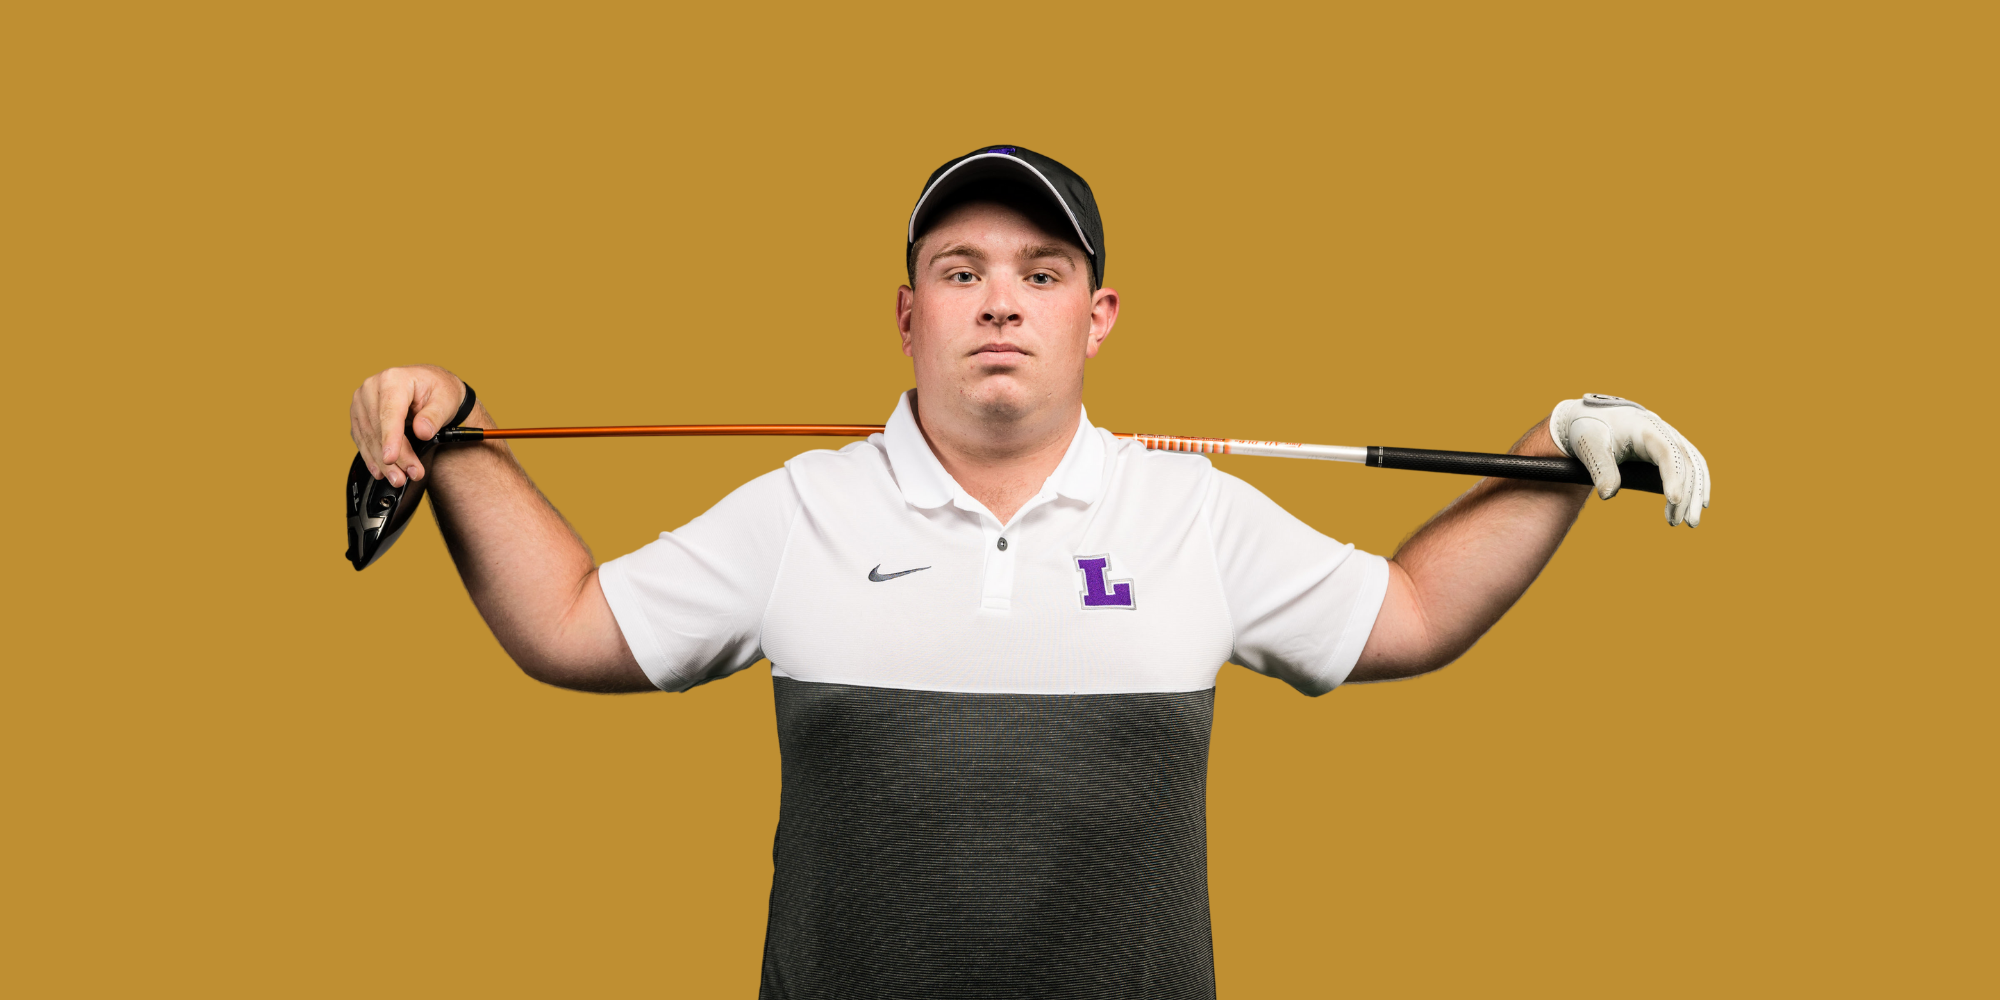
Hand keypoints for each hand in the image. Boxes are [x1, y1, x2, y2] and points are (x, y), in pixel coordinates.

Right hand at [349, 365, 468, 487]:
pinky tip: (382, 470)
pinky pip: (362, 439)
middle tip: (408, 476)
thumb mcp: (446, 400)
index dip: (390, 438)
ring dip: (382, 462)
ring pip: (368, 438)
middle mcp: (372, 388)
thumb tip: (422, 431)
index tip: (391, 458)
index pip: (389, 413)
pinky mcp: (360, 415)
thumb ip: (434, 416)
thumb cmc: (438, 390)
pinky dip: (372, 457)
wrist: (430, 386)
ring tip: (398, 478)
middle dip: (394, 457)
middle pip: (378, 429)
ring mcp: (362, 402)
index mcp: (393, 379)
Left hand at [1549, 394, 1710, 526]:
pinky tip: (1699, 504)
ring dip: (1695, 494)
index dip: (1673, 477)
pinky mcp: (1671, 447)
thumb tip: (1607, 495)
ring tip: (1690, 523)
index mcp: (1645, 428)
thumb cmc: (1590, 430)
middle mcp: (1664, 431)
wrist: (1592, 416)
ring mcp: (1671, 438)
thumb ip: (1600, 469)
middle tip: (1677, 524)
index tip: (1673, 501)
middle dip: (1686, 495)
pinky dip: (1698, 484)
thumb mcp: (1590, 447)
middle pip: (1685, 463)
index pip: (1667, 453)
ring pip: (1694, 466)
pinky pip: (1692, 465)